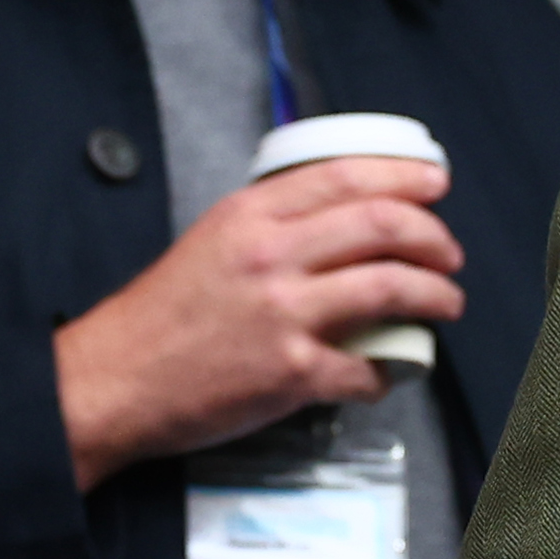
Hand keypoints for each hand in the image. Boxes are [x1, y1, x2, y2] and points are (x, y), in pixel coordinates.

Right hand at [54, 155, 464, 487]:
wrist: (110, 382)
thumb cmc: (157, 320)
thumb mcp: (209, 243)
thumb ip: (268, 227)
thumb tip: (334, 222)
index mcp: (250, 216)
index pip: (347, 176)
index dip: (406, 178)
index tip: (435, 183)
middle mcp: (271, 255)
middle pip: (385, 226)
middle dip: (435, 238)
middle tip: (449, 253)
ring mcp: (283, 314)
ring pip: (392, 288)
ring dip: (436, 296)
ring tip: (446, 303)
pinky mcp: (290, 372)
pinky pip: (366, 367)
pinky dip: (388, 371)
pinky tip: (388, 371)